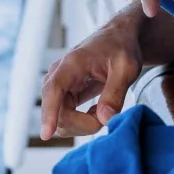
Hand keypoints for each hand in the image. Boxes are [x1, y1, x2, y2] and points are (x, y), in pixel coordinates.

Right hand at [40, 11, 142, 138]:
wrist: (119, 38)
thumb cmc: (122, 48)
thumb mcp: (127, 68)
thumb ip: (116, 92)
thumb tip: (104, 119)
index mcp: (72, 63)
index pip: (53, 90)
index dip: (49, 113)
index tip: (46, 134)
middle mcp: (59, 74)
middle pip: (58, 111)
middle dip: (82, 124)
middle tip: (108, 116)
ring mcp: (59, 85)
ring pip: (60, 118)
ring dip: (82, 124)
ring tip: (104, 110)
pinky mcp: (63, 94)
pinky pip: (65, 117)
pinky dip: (82, 122)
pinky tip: (97, 111)